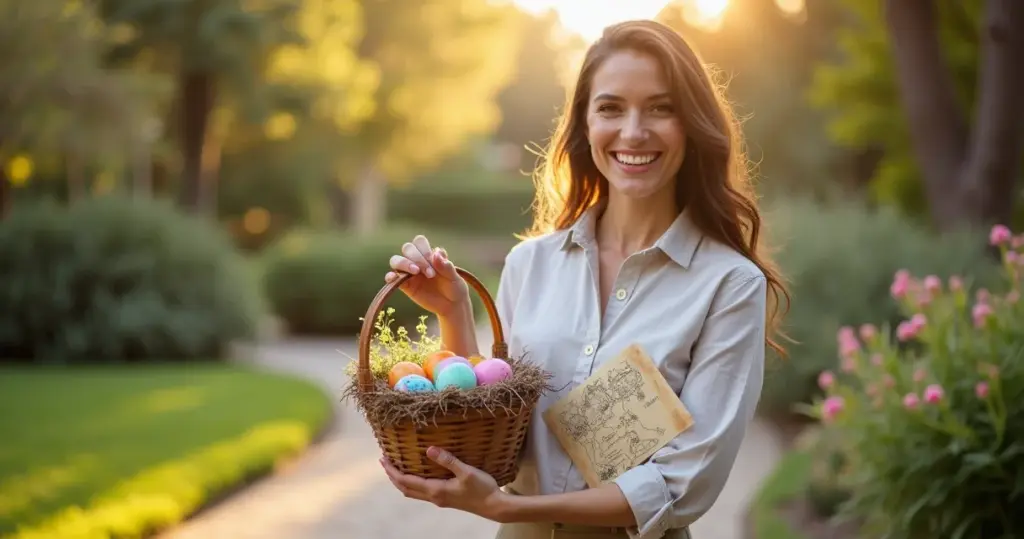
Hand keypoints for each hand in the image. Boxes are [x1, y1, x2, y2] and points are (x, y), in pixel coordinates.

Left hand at [381, 446, 506, 521]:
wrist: (494, 506)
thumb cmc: (482, 489)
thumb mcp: (466, 472)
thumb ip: (447, 460)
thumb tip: (429, 449)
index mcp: (435, 490)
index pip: (405, 481)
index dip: (392, 471)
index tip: (384, 459)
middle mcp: (434, 497)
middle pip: (405, 488)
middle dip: (393, 475)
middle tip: (385, 461)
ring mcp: (439, 499)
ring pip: (412, 492)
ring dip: (401, 480)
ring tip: (397, 467)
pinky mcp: (445, 499)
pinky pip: (422, 492)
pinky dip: (413, 483)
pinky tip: (418, 474)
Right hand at [386, 235, 469, 318]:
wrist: (452, 306)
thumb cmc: (455, 288)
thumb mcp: (455, 277)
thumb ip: (446, 266)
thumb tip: (436, 252)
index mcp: (430, 255)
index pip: (419, 242)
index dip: (424, 250)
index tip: (435, 263)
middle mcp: (418, 260)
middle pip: (407, 248)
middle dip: (418, 258)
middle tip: (431, 274)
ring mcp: (409, 273)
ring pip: (396, 260)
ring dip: (404, 263)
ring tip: (416, 272)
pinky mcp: (404, 285)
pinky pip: (392, 278)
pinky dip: (390, 276)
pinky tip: (393, 278)